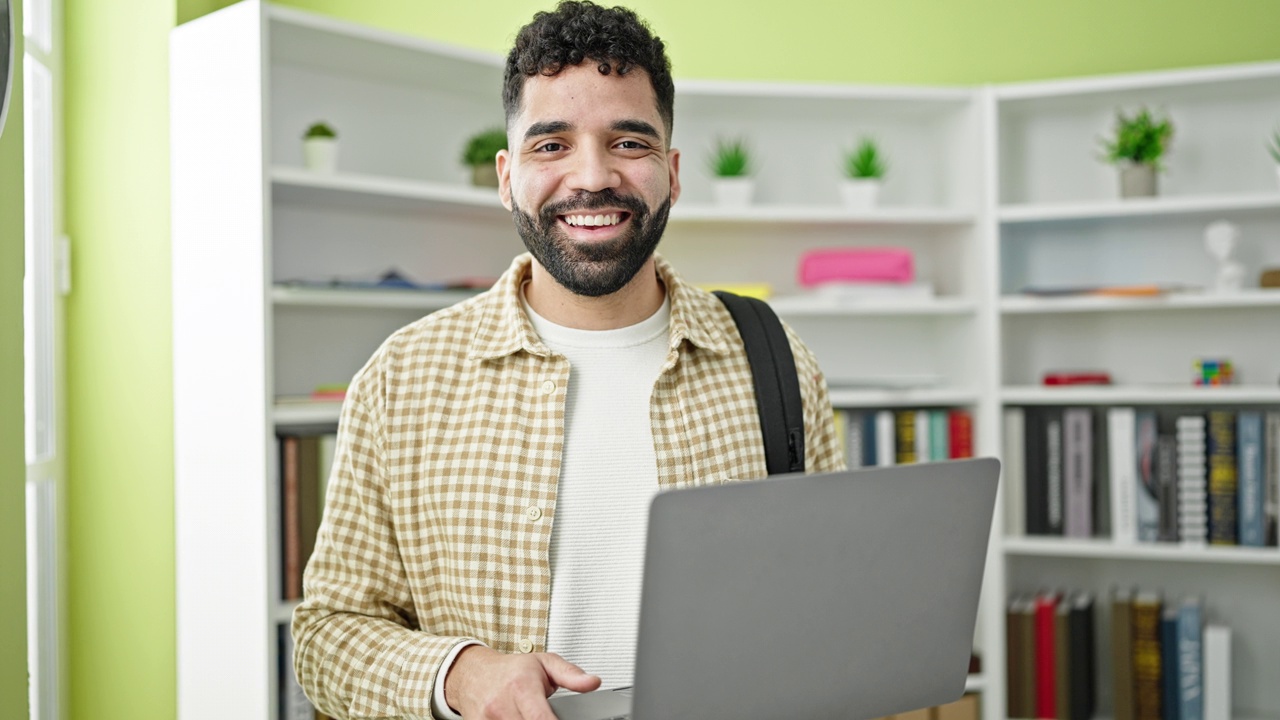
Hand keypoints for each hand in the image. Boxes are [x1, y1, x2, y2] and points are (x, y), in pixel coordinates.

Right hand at [444, 645, 601, 719]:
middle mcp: (501, 706)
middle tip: (550, 718)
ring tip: (532, 716)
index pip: (540, 718)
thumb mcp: (545, 663)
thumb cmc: (511, 670)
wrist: (473, 674)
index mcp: (521, 687)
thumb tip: (593, 682)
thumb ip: (571, 674)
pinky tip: (519, 719)